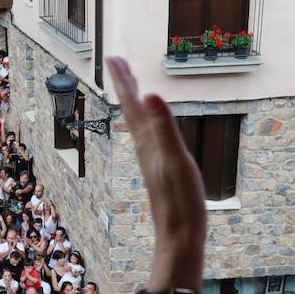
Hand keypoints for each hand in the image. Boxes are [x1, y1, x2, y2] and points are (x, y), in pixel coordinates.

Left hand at [107, 57, 205, 288]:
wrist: (180, 237)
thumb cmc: (181, 201)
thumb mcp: (176, 160)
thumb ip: (164, 127)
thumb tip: (151, 94)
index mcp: (147, 142)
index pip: (133, 104)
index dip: (124, 80)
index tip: (113, 55)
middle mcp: (145, 149)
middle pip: (132, 110)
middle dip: (126, 85)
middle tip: (117, 61)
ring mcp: (152, 161)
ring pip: (139, 124)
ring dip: (135, 102)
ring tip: (134, 88)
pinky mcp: (161, 171)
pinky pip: (150, 138)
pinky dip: (148, 124)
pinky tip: (152, 128)